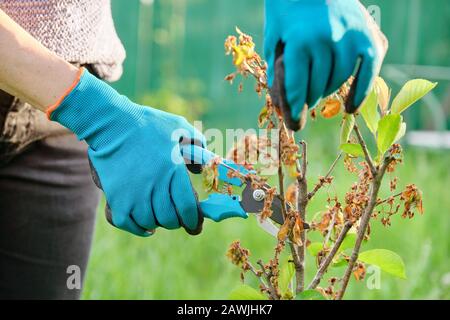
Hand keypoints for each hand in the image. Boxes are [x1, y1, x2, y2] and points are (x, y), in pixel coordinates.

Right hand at [49, 68, 205, 235]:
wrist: (111, 123)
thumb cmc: (148, 124)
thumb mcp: (179, 127)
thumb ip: (197, 146)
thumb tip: (200, 170)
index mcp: (173, 170)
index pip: (187, 208)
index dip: (193, 220)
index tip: (195, 223)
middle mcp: (155, 185)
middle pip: (169, 219)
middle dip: (176, 221)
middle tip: (175, 216)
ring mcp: (133, 193)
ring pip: (149, 222)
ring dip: (157, 222)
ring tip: (159, 216)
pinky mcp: (116, 197)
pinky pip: (127, 223)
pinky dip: (137, 228)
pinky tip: (145, 225)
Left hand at [264, 0, 387, 129]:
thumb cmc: (287, 8)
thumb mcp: (274, 36)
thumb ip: (277, 68)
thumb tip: (282, 103)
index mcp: (299, 41)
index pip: (296, 86)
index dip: (294, 107)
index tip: (294, 123)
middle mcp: (326, 40)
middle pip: (317, 86)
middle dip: (308, 98)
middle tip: (304, 102)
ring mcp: (350, 37)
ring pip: (339, 80)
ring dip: (328, 92)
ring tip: (320, 92)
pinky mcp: (369, 35)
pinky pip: (369, 72)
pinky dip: (361, 92)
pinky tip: (351, 109)